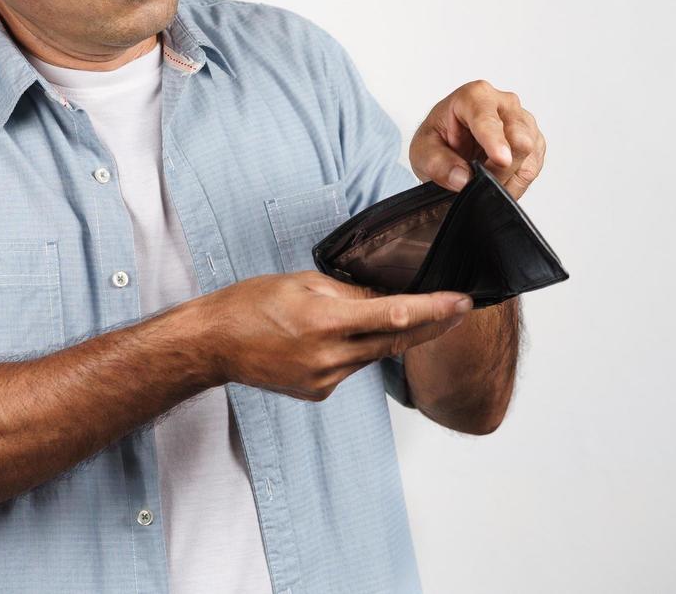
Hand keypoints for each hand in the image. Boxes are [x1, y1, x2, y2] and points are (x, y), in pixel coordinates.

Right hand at [197, 271, 473, 400]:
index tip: (461, 302)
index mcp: (324, 322)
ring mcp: (325, 379)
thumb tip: (384, 296)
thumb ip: (347, 292)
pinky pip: (352, 367)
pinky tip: (344, 337)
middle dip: (431, 324)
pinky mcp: (319, 392)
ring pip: (374, 355)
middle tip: (459, 309)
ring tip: (405, 315)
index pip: (393, 316)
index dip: (433, 310)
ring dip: (392, 337)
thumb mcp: (300, 283)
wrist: (214, 345)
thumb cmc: (248, 306)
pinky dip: (358, 350)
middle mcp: (328, 356)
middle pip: (395, 342)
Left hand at [409, 79, 545, 200]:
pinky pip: (532, 168)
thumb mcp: (422, 152)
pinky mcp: (534, 141)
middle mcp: (504, 103)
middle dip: (499, 169)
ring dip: (506, 177)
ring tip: (483, 177)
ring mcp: (523, 121)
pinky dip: (515, 181)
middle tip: (477, 180)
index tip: (501, 159)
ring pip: (529, 157)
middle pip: (518, 140)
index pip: (489, 119)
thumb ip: (438, 164)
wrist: (450, 143)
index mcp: (474, 96)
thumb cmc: (438, 138)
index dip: (495, 141)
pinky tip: (497, 177)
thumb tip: (463, 178)